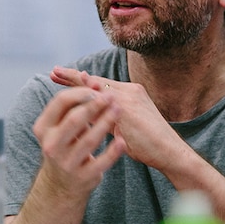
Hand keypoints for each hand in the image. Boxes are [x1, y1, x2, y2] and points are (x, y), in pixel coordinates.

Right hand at [32, 85, 125, 198]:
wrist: (62, 185)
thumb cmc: (66, 145)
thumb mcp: (60, 127)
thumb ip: (73, 106)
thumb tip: (89, 77)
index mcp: (44, 128)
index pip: (60, 102)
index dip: (80, 92)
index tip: (97, 88)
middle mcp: (51, 145)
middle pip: (74, 119)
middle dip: (95, 105)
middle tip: (111, 96)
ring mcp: (66, 163)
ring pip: (89, 140)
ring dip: (106, 122)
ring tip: (119, 111)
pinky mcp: (82, 177)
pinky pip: (101, 162)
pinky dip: (113, 151)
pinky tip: (122, 141)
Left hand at [49, 67, 190, 170]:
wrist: (170, 152)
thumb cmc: (150, 144)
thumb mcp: (127, 126)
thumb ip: (111, 117)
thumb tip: (93, 116)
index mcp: (131, 93)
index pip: (102, 84)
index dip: (82, 81)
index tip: (65, 77)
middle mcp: (130, 91)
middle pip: (96, 80)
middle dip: (74, 76)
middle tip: (54, 71)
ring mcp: (130, 98)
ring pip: (97, 87)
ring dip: (75, 81)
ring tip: (57, 75)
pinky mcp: (127, 109)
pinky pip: (101, 101)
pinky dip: (86, 96)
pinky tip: (71, 93)